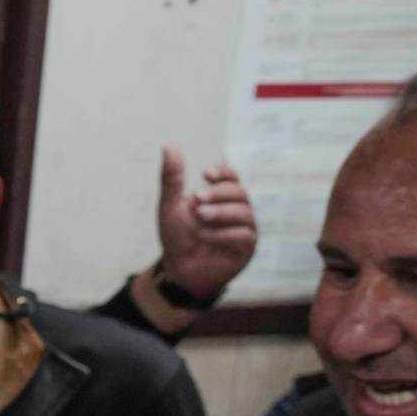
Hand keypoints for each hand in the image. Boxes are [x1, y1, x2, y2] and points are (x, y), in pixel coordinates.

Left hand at [153, 148, 257, 302]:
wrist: (177, 270)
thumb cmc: (177, 237)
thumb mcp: (170, 206)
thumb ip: (172, 179)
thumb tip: (169, 145)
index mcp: (220, 198)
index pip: (232, 176)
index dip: (224, 173)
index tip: (207, 174)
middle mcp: (236, 210)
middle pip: (239, 192)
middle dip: (219, 193)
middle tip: (197, 199)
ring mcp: (244, 229)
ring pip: (244, 211)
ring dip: (221, 213)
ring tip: (200, 217)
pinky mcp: (247, 248)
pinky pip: (245, 235)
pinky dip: (224, 234)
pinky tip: (207, 238)